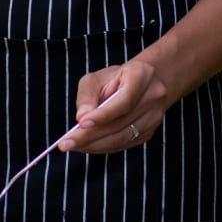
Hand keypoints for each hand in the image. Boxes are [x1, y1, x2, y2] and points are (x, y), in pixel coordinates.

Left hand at [58, 59, 172, 152]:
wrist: (146, 82)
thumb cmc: (117, 78)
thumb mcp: (97, 78)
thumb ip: (87, 96)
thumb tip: (81, 118)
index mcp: (141, 75)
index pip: (124, 100)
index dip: (103, 114)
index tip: (81, 123)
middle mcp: (153, 96)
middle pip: (120, 123)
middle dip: (91, 135)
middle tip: (67, 143)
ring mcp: (154, 116)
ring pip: (122, 138)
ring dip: (94, 145)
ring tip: (73, 146)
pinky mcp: (149, 132)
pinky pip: (123, 144)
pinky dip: (103, 147)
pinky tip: (87, 145)